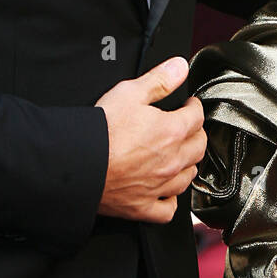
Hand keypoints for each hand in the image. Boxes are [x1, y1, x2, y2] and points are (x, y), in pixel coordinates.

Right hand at [95, 57, 206, 223]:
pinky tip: (166, 190)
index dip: (194, 107)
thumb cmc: (101, 131)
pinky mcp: (143, 207)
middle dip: (196, 133)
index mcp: (171, 131)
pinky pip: (168, 210)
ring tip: (180, 154)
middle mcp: (171, 161)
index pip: (197, 117)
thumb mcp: (129, 92)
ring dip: (188, 163)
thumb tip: (180, 68)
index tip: (189, 105)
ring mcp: (159, 186)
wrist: (77, 164)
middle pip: (199, 147)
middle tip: (187, 127)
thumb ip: (159, 79)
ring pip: (188, 177)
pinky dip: (171, 200)